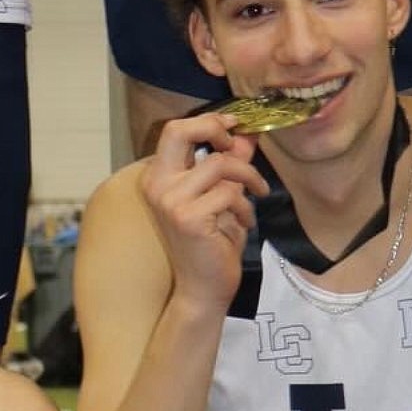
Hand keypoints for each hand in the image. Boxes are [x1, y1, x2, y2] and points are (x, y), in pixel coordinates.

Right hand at [140, 109, 268, 312]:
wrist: (202, 289)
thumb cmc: (211, 243)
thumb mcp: (221, 195)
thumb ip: (229, 163)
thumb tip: (246, 134)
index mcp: (158, 177)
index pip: (175, 130)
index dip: (208, 121)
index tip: (233, 125)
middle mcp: (157, 185)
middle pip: (180, 130)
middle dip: (214, 128)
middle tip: (235, 142)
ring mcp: (170, 201)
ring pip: (220, 164)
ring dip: (247, 177)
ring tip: (255, 196)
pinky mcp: (188, 217)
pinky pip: (229, 193)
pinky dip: (245, 206)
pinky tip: (244, 222)